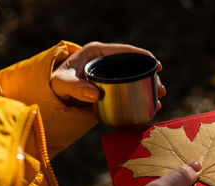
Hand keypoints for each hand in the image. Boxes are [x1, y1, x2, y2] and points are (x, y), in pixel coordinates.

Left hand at [50, 41, 165, 106]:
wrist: (54, 95)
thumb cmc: (57, 83)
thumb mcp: (62, 83)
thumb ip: (75, 87)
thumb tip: (96, 95)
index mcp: (98, 53)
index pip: (125, 51)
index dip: (144, 56)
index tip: (157, 65)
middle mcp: (107, 63)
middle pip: (134, 66)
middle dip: (151, 76)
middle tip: (161, 89)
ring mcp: (110, 76)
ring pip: (134, 79)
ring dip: (149, 88)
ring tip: (159, 99)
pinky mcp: (111, 88)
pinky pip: (129, 90)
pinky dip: (141, 97)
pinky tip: (150, 106)